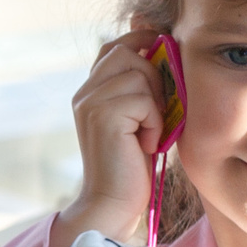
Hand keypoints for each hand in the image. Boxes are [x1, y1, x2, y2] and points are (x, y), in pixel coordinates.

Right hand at [50, 31, 171, 246]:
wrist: (113, 204)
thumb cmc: (132, 165)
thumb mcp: (138, 118)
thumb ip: (141, 87)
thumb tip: (159, 46)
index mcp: (89, 91)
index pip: (113, 46)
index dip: (140, 42)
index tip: (162, 57)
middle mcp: (84, 93)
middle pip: (127, 53)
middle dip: (153, 75)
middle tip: (156, 111)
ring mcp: (90, 103)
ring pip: (139, 74)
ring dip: (156, 103)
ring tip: (149, 131)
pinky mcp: (103, 116)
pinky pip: (144, 99)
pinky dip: (155, 121)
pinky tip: (146, 143)